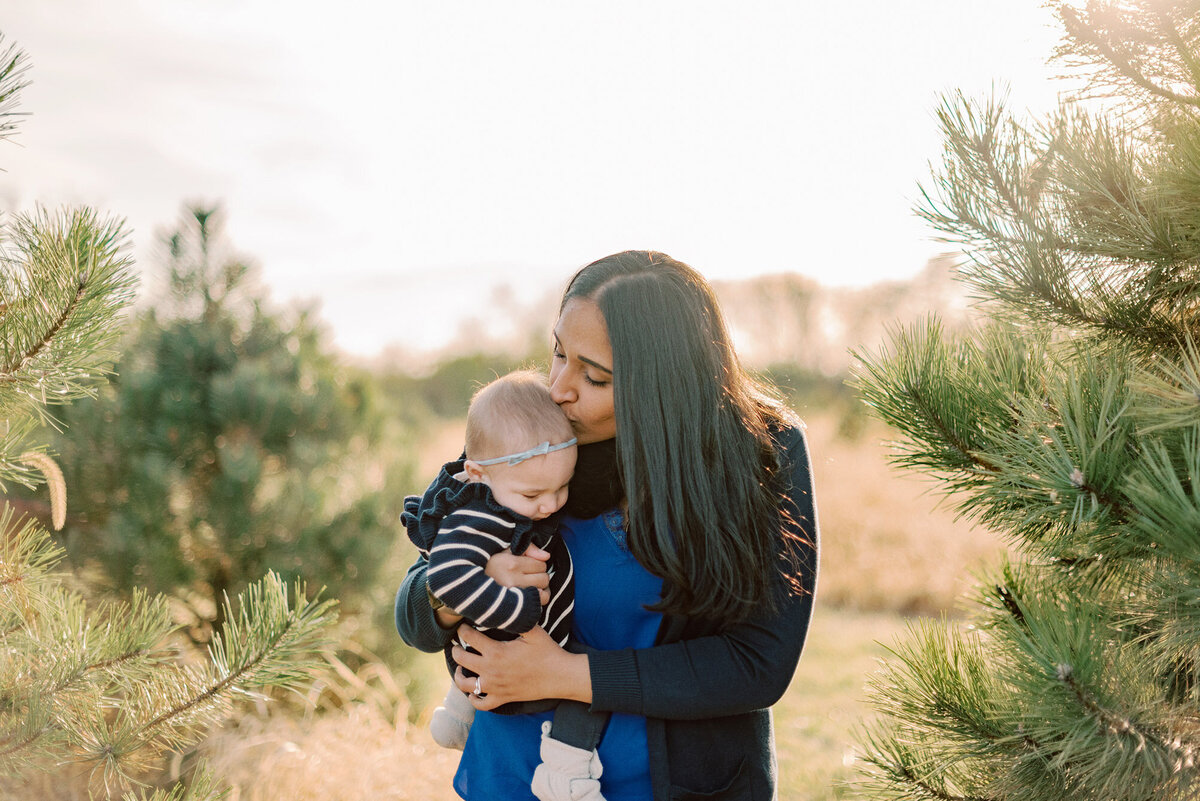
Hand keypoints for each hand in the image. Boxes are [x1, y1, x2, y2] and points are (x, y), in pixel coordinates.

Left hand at [452, 624, 591, 710]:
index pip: (468, 637)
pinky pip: (481, 704)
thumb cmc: (547, 651)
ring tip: (460, 668)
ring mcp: (495, 687)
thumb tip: (504, 607)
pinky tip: (472, 691)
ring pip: (465, 685)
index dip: (462, 630)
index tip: (462, 626)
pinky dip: (473, 699)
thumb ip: (515, 619)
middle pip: (461, 660)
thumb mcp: (532, 630)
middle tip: (457, 645)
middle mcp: (490, 670)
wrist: (560, 676)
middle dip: (455, 650)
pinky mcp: (502, 698)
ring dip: (459, 675)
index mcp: (496, 651)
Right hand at [485, 543, 550, 604]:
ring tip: (530, 587)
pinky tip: (530, 596)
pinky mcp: (517, 608)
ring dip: (540, 589)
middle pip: (544, 578)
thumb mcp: (506, 552)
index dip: (536, 565)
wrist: (475, 591)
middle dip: (539, 576)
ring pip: (544, 591)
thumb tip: (546, 556)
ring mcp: (515, 595)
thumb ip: (528, 548)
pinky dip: (538, 600)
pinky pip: (540, 603)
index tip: (526, 567)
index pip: (541, 564)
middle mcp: (512, 579)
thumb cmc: (493, 568)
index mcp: (509, 563)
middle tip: (527, 578)